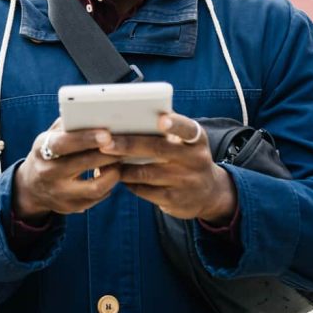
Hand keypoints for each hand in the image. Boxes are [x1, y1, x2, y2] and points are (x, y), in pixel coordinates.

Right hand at [13, 118, 122, 220]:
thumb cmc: (50, 152)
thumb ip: (69, 125)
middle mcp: (48, 173)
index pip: (64, 143)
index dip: (86, 138)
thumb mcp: (51, 136)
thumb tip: (94, 112)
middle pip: (83, 164)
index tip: (107, 134)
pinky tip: (112, 174)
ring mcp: (59, 193)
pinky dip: (109, 185)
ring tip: (120, 161)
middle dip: (108, 154)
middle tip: (126, 145)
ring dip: (113, 173)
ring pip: (94, 187)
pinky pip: (97, 198)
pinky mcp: (70, 207)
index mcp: (42, 149)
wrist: (32, 186)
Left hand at [100, 113, 236, 223]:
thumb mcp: (187, 143)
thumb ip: (167, 129)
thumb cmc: (186, 157)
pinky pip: (143, 190)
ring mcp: (185, 182)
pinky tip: (115, 175)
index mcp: (196, 140)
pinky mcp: (174, 200)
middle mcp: (194, 160)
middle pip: (157, 149)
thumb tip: (130, 113)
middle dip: (128, 145)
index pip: (187, 129)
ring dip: (121, 167)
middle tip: (105, 142)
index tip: (161, 120)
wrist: (209, 194)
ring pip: (145, 172)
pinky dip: (127, 182)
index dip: (175, 124)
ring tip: (102, 159)